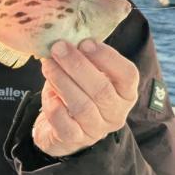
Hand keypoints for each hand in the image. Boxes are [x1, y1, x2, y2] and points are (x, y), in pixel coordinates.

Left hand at [32, 39, 138, 157]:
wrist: (60, 128)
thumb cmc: (77, 91)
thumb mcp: (88, 73)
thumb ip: (85, 56)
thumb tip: (69, 34)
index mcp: (125, 92)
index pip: (127, 75)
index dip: (107, 57)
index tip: (85, 42)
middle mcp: (116, 113)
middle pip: (101, 90)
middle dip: (77, 66)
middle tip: (58, 47)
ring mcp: (96, 129)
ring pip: (81, 105)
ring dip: (62, 81)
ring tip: (47, 64)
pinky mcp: (74, 140)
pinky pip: (64, 123)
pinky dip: (54, 106)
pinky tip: (48, 93)